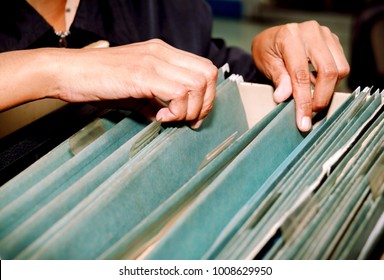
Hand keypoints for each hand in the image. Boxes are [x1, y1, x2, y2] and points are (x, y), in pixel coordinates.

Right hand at [0, 39, 217, 128]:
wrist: (68, 72)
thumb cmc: (98, 80)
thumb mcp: (134, 90)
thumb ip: (155, 100)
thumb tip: (170, 116)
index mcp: (162, 52)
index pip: (204, 68)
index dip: (208, 95)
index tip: (195, 115)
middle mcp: (162, 53)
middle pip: (208, 74)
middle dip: (205, 104)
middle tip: (189, 121)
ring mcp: (153, 61)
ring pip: (197, 84)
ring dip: (190, 109)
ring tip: (170, 119)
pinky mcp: (142, 75)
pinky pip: (178, 93)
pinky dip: (176, 111)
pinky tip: (159, 118)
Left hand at [252, 21, 349, 131]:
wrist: (273, 38)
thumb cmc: (267, 51)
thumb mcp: (266, 64)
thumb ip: (278, 79)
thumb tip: (283, 97)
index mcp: (290, 37)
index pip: (301, 74)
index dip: (303, 101)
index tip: (303, 121)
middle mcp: (311, 32)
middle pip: (328, 71)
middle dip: (321, 98)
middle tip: (311, 113)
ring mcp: (325, 35)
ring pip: (340, 69)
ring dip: (328, 89)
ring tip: (311, 94)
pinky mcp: (333, 41)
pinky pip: (341, 65)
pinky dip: (332, 81)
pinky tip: (316, 83)